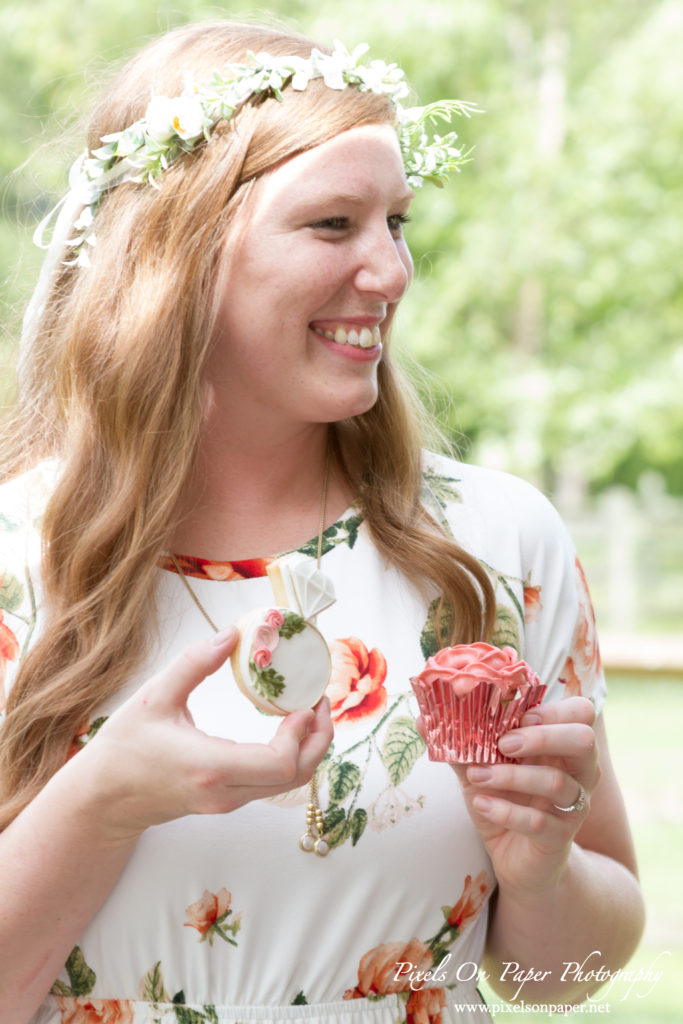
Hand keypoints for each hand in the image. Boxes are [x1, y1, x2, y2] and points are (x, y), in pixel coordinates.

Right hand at [74, 627, 333, 840]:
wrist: (102, 800)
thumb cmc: (123, 749)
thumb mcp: (154, 696)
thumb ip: (193, 664)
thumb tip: (231, 633)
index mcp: (210, 768)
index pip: (280, 764)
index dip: (303, 733)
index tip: (305, 701)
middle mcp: (225, 792)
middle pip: (296, 777)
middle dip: (319, 739)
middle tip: (321, 700)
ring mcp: (227, 802)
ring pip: (288, 785)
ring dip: (308, 748)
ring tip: (309, 708)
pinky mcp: (226, 801)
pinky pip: (272, 783)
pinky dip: (290, 755)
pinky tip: (286, 725)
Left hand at [457, 697, 599, 892]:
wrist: (517, 860)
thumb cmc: (504, 803)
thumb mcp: (480, 769)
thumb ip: (459, 743)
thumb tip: (423, 717)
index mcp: (561, 746)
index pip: (580, 712)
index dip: (552, 709)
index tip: (517, 717)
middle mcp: (576, 772)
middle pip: (583, 740)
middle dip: (543, 736)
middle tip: (503, 743)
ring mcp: (572, 807)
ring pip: (556, 782)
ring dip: (510, 776)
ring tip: (477, 775)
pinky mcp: (560, 838)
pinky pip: (539, 822)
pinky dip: (506, 811)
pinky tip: (482, 805)